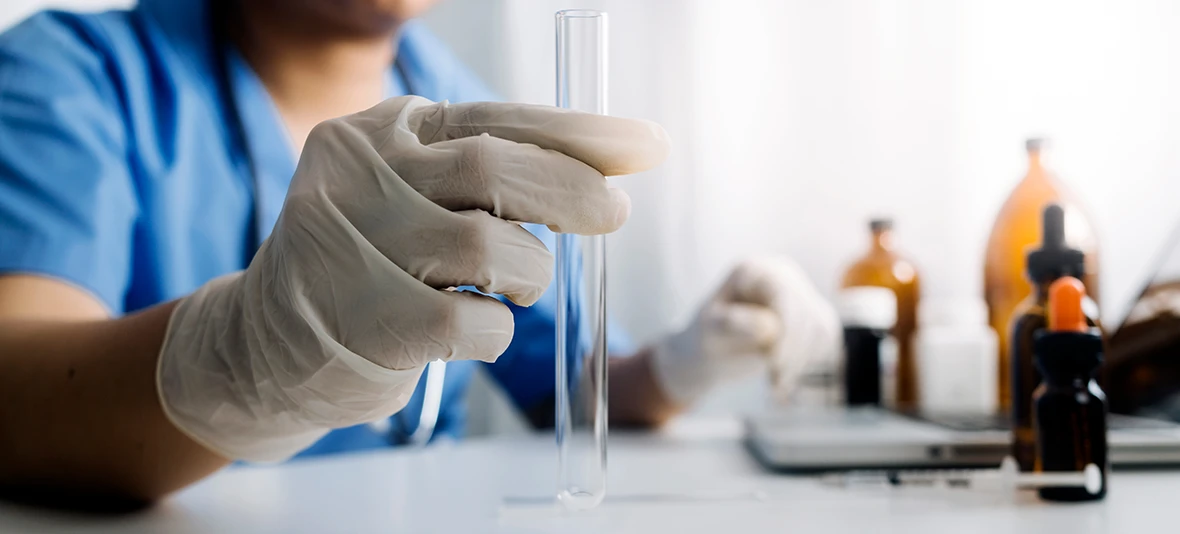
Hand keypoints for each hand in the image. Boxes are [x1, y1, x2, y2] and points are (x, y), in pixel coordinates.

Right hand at [157, 97, 669, 460]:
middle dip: (573, 191)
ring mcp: (350, 243)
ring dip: (528, 273)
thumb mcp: (413, 198)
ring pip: (489, 245)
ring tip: (511, 287)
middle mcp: (358, 173)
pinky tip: (472, 331)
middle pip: (493, 168)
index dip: (580, 133)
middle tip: (614, 215)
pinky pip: (470, 319)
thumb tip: (604, 178)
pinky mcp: (359, 317)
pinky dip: (494, 330)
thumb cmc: (366, 266)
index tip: (647, 147)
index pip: (495, 118)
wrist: (261, 344)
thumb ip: (486, 178)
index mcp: (381, 132)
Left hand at [650, 256, 840, 404]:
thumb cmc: (708, 337)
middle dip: (794, 351)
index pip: (784, 293)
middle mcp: (781, 275)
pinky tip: (786, 377)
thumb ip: (733, 323)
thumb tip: (769, 325)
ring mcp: (799, 293)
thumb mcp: (710, 330)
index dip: (786, 329)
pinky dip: (809, 361)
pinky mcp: (812, 314)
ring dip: (802, 361)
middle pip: (806, 311)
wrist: (714, 352)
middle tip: (775, 382)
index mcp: (753, 271)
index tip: (774, 363)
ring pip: (821, 326)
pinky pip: (826, 337)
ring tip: (776, 383)